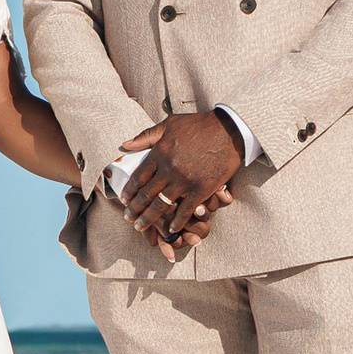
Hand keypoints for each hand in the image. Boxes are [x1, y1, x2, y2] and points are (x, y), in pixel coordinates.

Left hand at [118, 112, 241, 258]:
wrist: (229, 130)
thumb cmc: (199, 125)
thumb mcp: (169, 124)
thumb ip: (146, 136)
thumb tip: (124, 145)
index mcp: (159, 153)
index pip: (137, 177)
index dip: (129, 191)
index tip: (124, 200)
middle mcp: (169, 169)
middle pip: (146, 194)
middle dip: (134, 209)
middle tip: (128, 218)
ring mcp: (184, 181)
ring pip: (161, 205)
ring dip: (149, 219)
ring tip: (140, 227)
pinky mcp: (201, 189)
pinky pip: (185, 211)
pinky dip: (176, 222)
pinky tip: (170, 229)